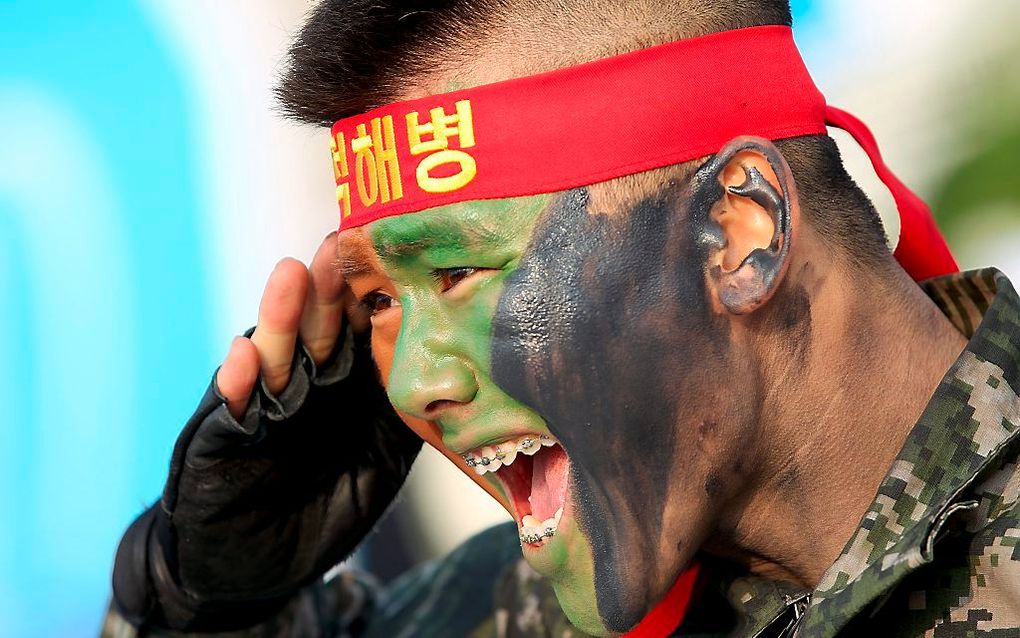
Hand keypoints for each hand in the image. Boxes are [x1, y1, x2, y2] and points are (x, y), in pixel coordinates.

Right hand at [113, 233, 421, 630]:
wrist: (256, 568)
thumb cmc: (321, 510)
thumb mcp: (377, 467)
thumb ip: (400, 423)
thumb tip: (448, 380)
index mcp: (341, 386)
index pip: (356, 331)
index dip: (372, 298)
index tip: (390, 257)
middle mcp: (302, 387)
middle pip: (317, 331)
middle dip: (328, 290)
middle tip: (340, 247)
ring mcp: (261, 409)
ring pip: (274, 358)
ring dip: (282, 318)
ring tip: (292, 277)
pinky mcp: (223, 441)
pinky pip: (231, 412)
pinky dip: (236, 385)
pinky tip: (244, 357)